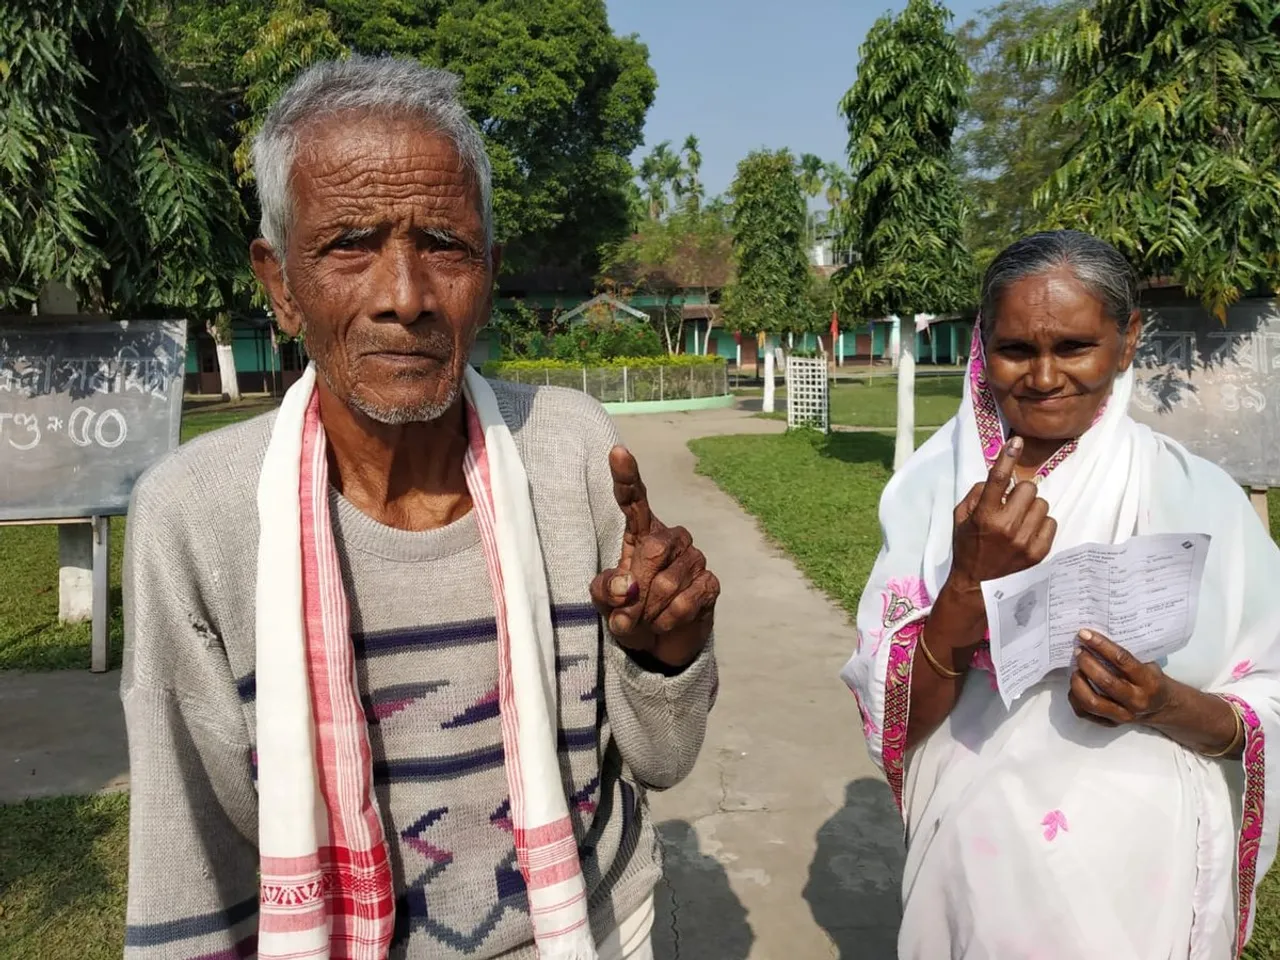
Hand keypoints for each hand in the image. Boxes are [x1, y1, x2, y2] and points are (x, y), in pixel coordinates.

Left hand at [589, 446, 718, 668]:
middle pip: (653, 549)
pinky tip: (663, 623)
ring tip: (643, 620)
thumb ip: (606, 589)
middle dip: (636, 589)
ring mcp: (694, 558)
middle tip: (625, 614)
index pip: (634, 500)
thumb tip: (627, 587)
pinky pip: (686, 601)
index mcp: (641, 532)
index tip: (617, 453)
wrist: (658, 642)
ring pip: (668, 582)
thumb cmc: (628, 611)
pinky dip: (667, 620)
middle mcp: (670, 538)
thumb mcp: (604, 601)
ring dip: (648, 611)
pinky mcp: (710, 583)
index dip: (626, 476)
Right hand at [949, 436, 1056, 597]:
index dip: (1007, 457)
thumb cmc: (968, 547)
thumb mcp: (961, 518)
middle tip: (1011, 504)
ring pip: (1042, 504)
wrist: (977, 586)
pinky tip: (1028, 532)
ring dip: (1031, 508)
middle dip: (1020, 492)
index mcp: (983, 516)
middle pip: (1028, 488)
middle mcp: (1006, 526)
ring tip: (1019, 521)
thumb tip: (998, 479)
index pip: (997, 480)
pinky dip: (1040, 523)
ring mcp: (1025, 540)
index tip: (1016, 441)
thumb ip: (977, 495)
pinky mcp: (1039, 552)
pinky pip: (1050, 522)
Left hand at [1068, 629, 1172, 726]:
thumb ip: (1126, 656)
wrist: (1162, 707)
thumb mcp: (1148, 664)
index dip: (1101, 645)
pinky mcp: (1111, 723)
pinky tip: (1077, 684)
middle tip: (1078, 651)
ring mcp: (1123, 715)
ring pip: (1091, 701)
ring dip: (1078, 682)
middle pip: (1105, 682)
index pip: (1122, 661)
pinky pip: (1084, 712)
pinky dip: (1075, 697)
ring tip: (1075, 669)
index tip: (1084, 634)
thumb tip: (1094, 637)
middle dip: (1087, 663)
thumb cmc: (1151, 679)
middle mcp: (1136, 701)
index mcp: (1149, 682)